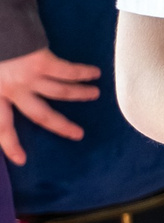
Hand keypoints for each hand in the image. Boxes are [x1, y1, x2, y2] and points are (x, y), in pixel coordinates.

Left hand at [0, 47, 100, 165]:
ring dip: (80, 94)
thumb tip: (6, 96)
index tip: (22, 160)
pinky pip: (68, 72)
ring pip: (60, 92)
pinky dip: (83, 73)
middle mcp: (13, 90)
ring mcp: (29, 77)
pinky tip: (95, 73)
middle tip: (78, 134)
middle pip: (40, 115)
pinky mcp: (43, 61)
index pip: (2, 125)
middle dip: (61, 126)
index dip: (10, 144)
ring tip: (95, 94)